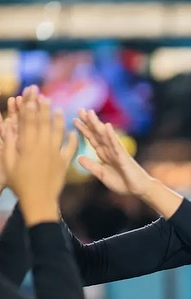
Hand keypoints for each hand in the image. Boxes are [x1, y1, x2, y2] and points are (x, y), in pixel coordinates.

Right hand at [3, 85, 77, 224]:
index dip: (29, 108)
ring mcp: (55, 154)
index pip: (28, 122)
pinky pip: (70, 149)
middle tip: (44, 97)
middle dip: (43, 109)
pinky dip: (72, 140)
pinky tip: (74, 133)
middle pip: (43, 123)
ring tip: (59, 110)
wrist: (39, 201)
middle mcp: (43, 147)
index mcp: (27, 146)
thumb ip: (9, 144)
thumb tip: (9, 126)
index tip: (30, 97)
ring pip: (58, 133)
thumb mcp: (9, 164)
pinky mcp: (64, 164)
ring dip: (59, 120)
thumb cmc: (20, 184)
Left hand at [74, 109, 151, 197]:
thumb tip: (78, 157)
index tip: (75, 120)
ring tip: (90, 113)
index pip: (93, 140)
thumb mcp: (102, 175)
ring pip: (105, 136)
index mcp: (105, 155)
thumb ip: (91, 166)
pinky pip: (116, 145)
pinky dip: (111, 135)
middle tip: (80, 110)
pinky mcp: (124, 157)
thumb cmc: (123, 183)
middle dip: (89, 122)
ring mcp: (117, 152)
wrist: (138, 189)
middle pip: (97, 134)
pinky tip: (106, 126)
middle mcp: (110, 150)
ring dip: (97, 124)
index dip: (84, 130)